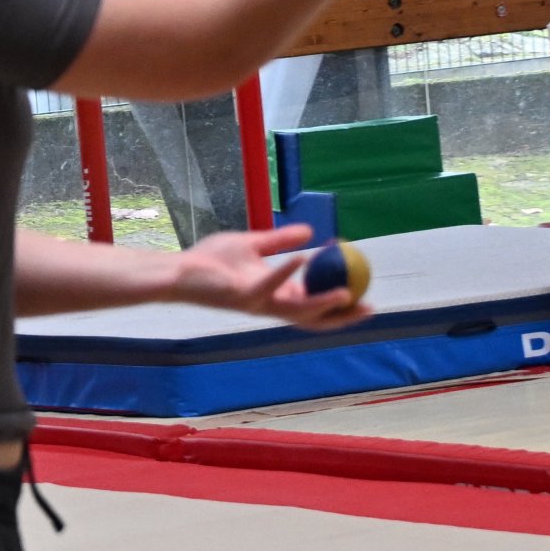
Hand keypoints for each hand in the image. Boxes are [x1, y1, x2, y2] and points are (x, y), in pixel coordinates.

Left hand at [168, 223, 369, 330]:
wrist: (180, 270)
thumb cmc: (212, 261)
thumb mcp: (253, 245)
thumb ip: (280, 241)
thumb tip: (311, 232)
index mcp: (275, 293)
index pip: (313, 303)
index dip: (339, 301)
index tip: (363, 291)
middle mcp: (270, 304)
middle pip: (314, 317)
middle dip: (342, 316)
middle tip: (369, 307)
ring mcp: (257, 302)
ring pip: (296, 309)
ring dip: (322, 302)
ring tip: (345, 292)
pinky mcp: (242, 295)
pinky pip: (268, 283)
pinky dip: (285, 271)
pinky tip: (302, 257)